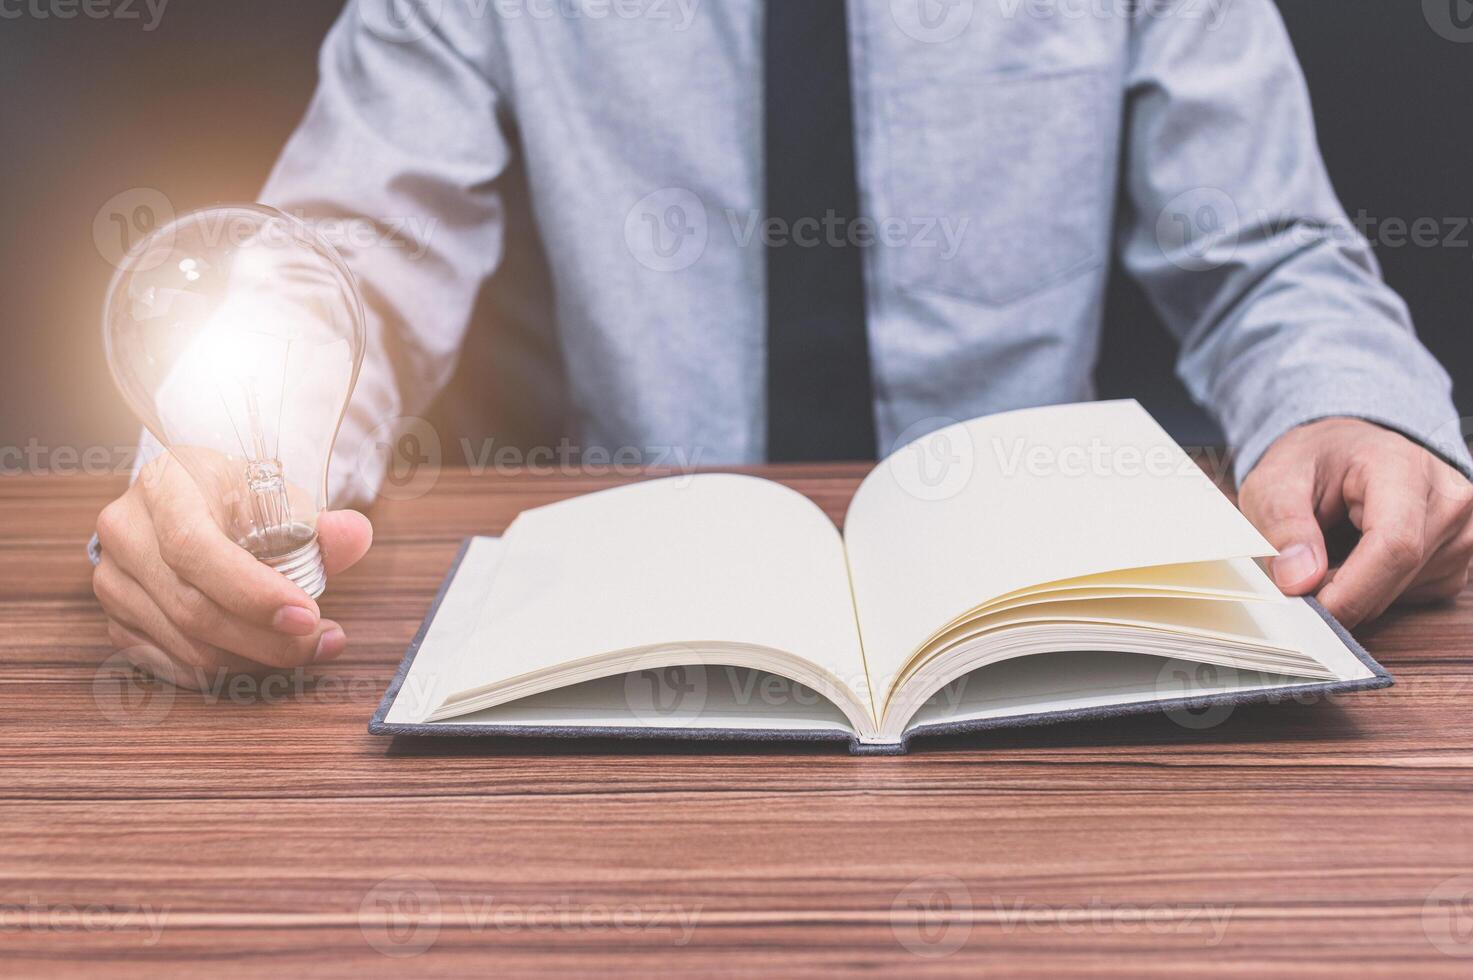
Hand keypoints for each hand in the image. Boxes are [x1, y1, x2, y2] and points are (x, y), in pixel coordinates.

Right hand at [92, 453, 373, 689]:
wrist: (188, 503)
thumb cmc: (236, 497)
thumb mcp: (277, 494)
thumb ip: (318, 522)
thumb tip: (354, 535)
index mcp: (164, 487)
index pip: (195, 549)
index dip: (252, 592)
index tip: (306, 615)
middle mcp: (126, 533)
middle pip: (192, 607)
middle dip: (266, 638)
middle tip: (321, 640)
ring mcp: (114, 580)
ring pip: (187, 645)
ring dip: (256, 658)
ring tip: (310, 646)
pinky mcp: (117, 620)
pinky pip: (176, 664)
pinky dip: (229, 668)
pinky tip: (267, 656)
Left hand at [1239, 418, 1472, 627]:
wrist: (1348, 450)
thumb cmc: (1316, 459)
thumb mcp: (1276, 479)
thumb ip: (1283, 525)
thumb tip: (1298, 581)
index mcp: (1404, 468)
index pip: (1394, 545)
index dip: (1350, 590)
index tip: (1309, 609)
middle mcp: (1447, 500)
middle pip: (1396, 576)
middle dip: (1339, 594)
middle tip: (1295, 581)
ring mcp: (1460, 533)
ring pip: (1400, 595)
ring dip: (1352, 593)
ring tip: (1324, 555)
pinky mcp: (1456, 562)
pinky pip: (1409, 599)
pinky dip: (1370, 593)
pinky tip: (1353, 561)